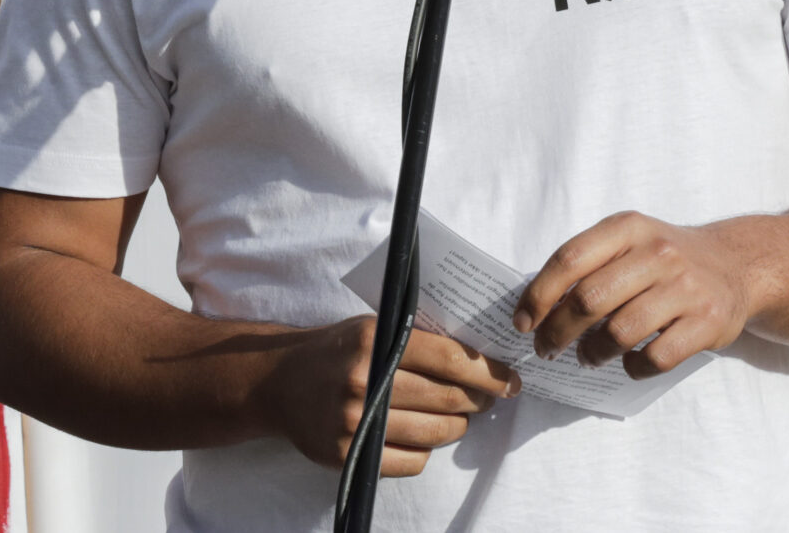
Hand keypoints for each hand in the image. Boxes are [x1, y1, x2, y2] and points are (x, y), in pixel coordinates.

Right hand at [258, 316, 520, 477]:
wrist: (279, 382)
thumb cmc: (336, 350)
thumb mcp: (371, 326)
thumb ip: (415, 337)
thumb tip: (477, 355)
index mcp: (374, 340)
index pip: (448, 358)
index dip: (487, 372)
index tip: (510, 379)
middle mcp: (364, 380)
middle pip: (447, 398)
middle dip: (479, 400)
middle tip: (490, 399)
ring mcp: (354, 421)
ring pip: (434, 433)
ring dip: (458, 427)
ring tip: (460, 419)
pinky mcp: (347, 454)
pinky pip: (410, 461)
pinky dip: (426, 451)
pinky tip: (423, 437)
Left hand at [513, 212, 756, 377]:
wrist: (736, 265)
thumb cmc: (665, 260)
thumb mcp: (630, 241)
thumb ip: (589, 264)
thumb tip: (538, 308)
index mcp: (629, 227)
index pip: (570, 259)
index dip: (538, 295)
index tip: (522, 322)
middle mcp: (658, 253)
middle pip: (589, 299)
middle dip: (558, 331)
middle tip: (547, 349)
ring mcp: (686, 288)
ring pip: (620, 332)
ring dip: (593, 352)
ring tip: (587, 356)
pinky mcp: (708, 323)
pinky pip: (655, 357)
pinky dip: (633, 367)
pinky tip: (629, 363)